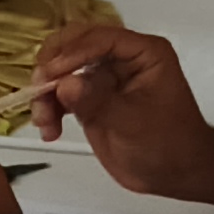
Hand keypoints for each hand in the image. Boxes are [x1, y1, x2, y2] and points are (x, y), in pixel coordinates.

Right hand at [31, 26, 213, 195]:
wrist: (175, 174)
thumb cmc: (169, 145)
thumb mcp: (134, 123)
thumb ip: (98, 102)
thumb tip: (65, 84)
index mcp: (143, 53)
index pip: (101, 39)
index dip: (73, 52)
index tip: (51, 74)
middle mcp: (121, 59)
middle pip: (75, 46)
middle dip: (53, 67)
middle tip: (38, 90)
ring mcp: (103, 79)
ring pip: (62, 71)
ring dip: (46, 93)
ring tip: (44, 121)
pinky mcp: (90, 99)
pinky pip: (61, 95)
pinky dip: (49, 109)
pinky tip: (49, 130)